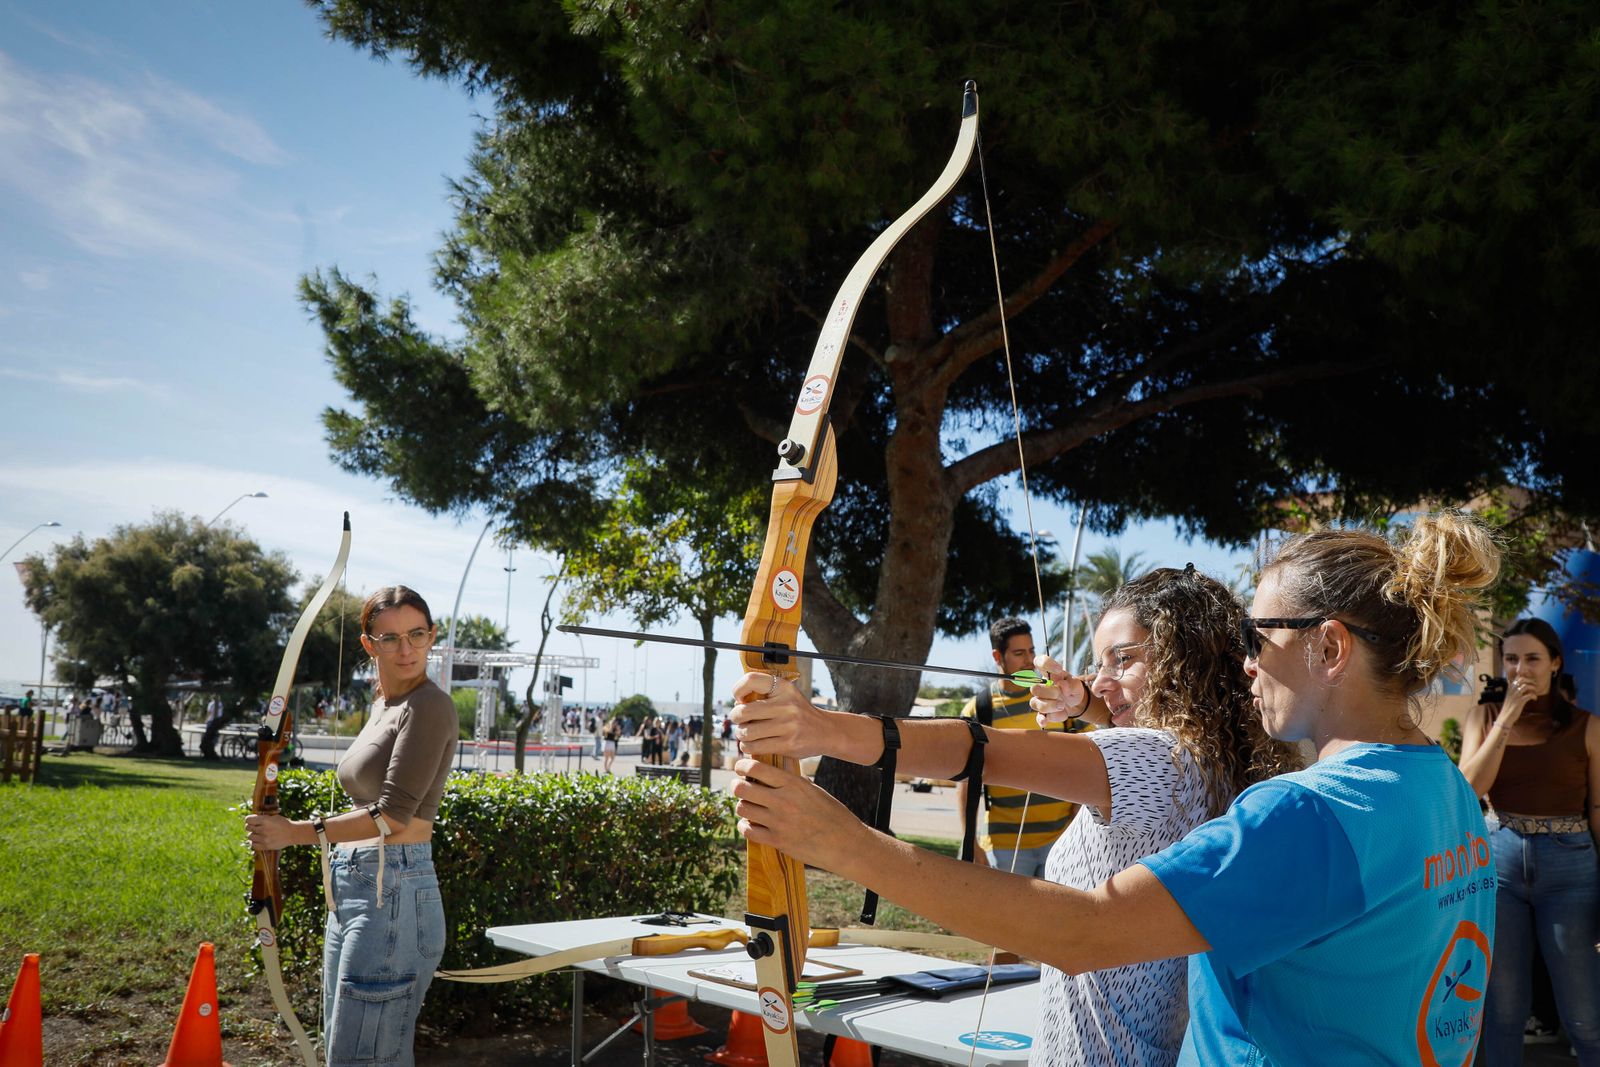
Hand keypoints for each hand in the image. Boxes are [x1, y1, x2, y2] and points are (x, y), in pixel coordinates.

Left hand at [245, 813, 298, 851]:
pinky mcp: (266, 846)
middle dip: (251, 827)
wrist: (293, 833)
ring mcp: (264, 838)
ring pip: (250, 836)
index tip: (252, 821)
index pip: (248, 820)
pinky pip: (253, 845)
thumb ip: (263, 818)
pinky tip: (260, 840)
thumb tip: (252, 820)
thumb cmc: (283, 823)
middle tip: (256, 827)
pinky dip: (255, 843)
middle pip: (248, 828)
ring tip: (260, 834)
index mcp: (265, 820)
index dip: (249, 820)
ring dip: (253, 835)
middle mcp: (263, 829)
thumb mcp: (274, 817)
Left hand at [730, 671, 832, 758]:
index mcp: (784, 688)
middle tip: (741, 721)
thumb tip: (736, 703)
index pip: (751, 680)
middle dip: (736, 718)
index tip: (739, 699)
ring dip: (741, 735)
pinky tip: (752, 745)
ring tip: (747, 734)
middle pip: (743, 711)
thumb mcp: (787, 696)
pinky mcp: (788, 744)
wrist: (827, 731)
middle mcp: (786, 705)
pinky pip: (755, 747)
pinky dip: (748, 747)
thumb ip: (765, 694)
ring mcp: (788, 725)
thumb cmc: (800, 714)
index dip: (738, 690)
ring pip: (747, 732)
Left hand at [731, 756, 870, 871]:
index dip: (742, 766)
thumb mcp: (814, 790)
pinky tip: (751, 824)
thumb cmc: (833, 815)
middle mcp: (783, 801)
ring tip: (748, 806)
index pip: (756, 768)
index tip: (740, 767)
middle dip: (737, 786)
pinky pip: (748, 831)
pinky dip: (745, 826)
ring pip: (742, 809)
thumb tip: (776, 768)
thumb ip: (793, 780)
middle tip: (739, 786)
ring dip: (742, 806)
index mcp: (793, 784)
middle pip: (742, 788)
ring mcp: (778, 822)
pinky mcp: (777, 841)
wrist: (846, 844)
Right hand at [1029, 654, 1088, 726]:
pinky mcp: (1044, 713)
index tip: (1058, 669)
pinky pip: (1038, 717)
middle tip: (1060, 694)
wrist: (1077, 703)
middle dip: (1049, 693)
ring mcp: (1041, 700)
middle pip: (1034, 688)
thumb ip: (1072, 684)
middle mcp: (1041, 686)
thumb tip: (1062, 685)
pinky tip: (1045, 721)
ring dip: (1050, 706)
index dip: (1045, 664)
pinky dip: (1042, 719)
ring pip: (1035, 703)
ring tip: (1062, 706)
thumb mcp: (1077, 684)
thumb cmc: (1073, 689)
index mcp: (1049, 674)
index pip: (1039, 662)